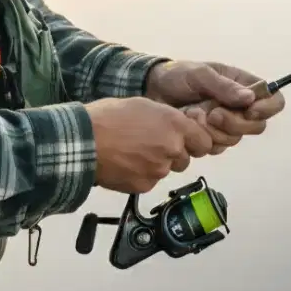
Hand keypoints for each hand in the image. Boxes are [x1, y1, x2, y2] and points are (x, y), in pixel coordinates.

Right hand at [86, 96, 214, 193]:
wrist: (86, 140)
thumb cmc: (110, 116)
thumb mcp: (143, 105)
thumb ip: (166, 118)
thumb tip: (176, 128)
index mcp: (175, 125)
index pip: (204, 142)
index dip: (195, 141)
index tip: (185, 139)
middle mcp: (172, 149)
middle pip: (185, 158)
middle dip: (173, 153)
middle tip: (151, 143)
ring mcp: (159, 170)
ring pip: (167, 169)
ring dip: (157, 163)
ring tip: (134, 152)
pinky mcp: (145, 186)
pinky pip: (150, 180)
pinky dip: (142, 174)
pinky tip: (126, 163)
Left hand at [145, 60, 285, 150]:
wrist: (152, 90)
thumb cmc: (178, 75)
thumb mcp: (199, 74)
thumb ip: (223, 86)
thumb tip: (250, 98)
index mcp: (242, 85)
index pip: (273, 100)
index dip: (267, 108)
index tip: (249, 111)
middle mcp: (238, 106)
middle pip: (256, 126)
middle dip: (234, 123)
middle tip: (212, 113)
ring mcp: (225, 124)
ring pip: (234, 139)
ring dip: (214, 130)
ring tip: (194, 114)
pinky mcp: (210, 137)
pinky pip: (216, 147)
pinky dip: (202, 137)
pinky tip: (189, 123)